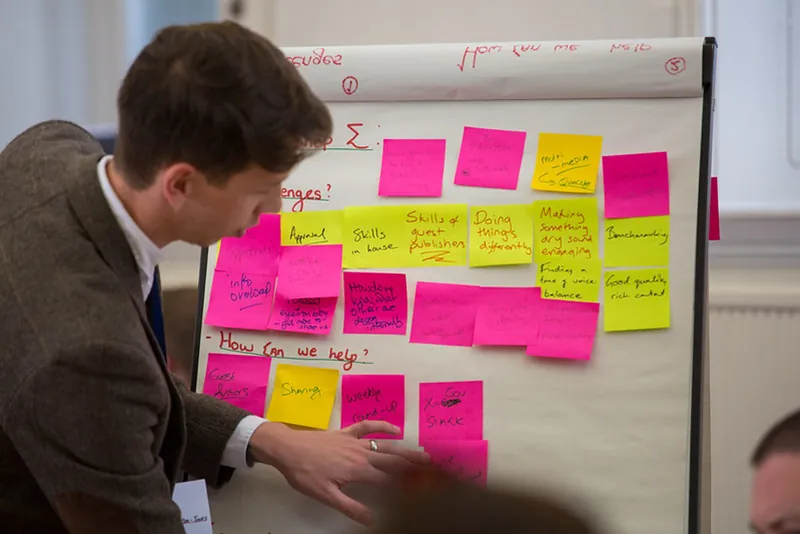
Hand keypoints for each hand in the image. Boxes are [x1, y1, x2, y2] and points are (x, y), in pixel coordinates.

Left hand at [248, 420, 428, 524]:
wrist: (288, 448)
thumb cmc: (305, 474)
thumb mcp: (325, 495)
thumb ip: (350, 507)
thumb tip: (372, 520)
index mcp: (358, 471)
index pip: (388, 479)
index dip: (405, 484)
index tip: (422, 488)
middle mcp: (361, 454)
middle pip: (392, 460)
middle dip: (413, 465)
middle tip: (433, 467)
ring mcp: (355, 441)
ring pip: (385, 445)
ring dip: (405, 449)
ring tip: (422, 453)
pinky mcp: (346, 433)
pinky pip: (367, 426)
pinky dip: (382, 426)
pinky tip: (395, 428)